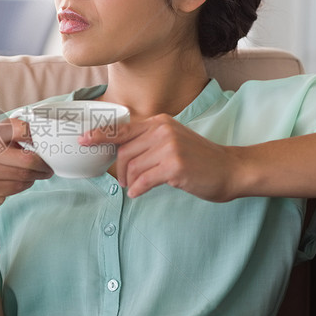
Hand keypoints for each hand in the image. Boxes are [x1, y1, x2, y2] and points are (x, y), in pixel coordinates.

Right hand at [0, 118, 52, 213]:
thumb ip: (13, 136)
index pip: (20, 128)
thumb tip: (44, 137)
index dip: (37, 137)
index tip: (46, 144)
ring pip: (24, 174)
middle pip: (27, 158)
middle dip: (43, 164)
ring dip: (36, 176)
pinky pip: (18, 186)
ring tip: (39, 174)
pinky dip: (26, 184)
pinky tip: (23, 182)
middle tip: (48, 167)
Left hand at [80, 115, 241, 200]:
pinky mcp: (174, 165)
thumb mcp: (173, 141)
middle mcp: (163, 130)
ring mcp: (169, 146)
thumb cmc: (200, 159)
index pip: (123, 128)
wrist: (230, 169)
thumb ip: (148, 142)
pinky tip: (139, 193)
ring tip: (136, 187)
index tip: (84, 140)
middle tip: (123, 181)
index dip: (100, 135)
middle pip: (124, 151)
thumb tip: (120, 154)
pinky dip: (137, 188)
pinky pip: (144, 179)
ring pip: (133, 167)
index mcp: (160, 122)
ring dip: (130, 181)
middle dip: (118, 170)